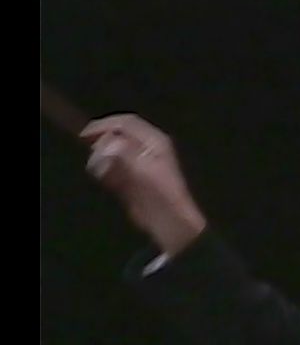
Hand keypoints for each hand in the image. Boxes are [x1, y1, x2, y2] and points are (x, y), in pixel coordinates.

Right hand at [80, 113, 206, 255]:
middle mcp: (146, 147)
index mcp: (154, 140)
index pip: (126, 123)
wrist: (169, 221)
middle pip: (117, 135)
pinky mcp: (130, 178)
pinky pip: (111, 168)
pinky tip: (106, 179)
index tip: (85, 135)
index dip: (105, 125)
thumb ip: (124, 153)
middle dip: (102, 143)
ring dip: (102, 159)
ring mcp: (138, 162)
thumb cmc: (162, 193)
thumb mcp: (144, 170)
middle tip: (93, 156)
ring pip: (112, 152)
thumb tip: (105, 143)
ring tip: (101, 171)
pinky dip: (105, 171)